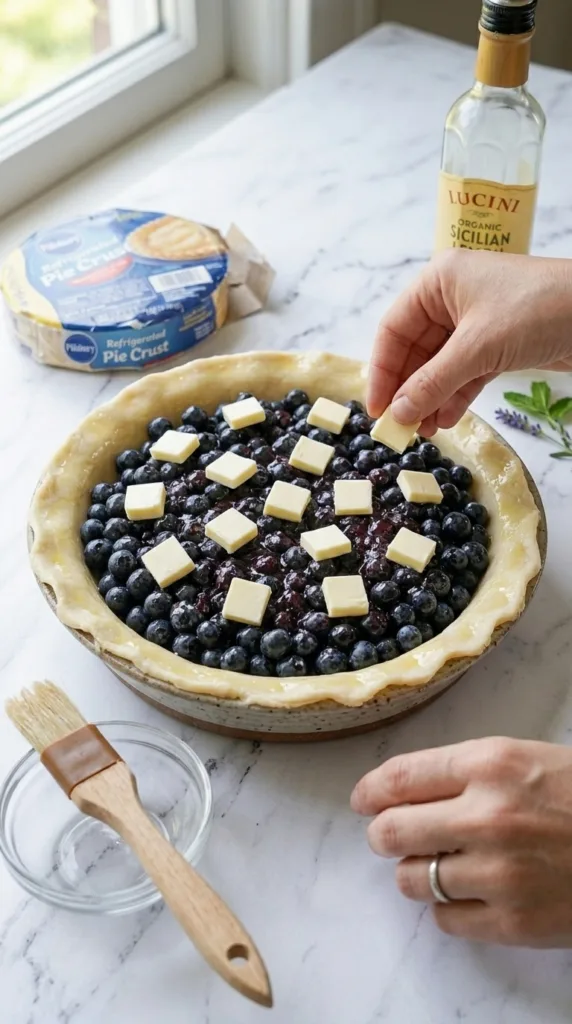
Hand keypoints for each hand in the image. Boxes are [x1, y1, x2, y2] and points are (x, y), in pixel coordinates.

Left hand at [351, 737, 571, 947]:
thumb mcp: (525, 758)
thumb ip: (464, 771)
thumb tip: (400, 788)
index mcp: (490, 765)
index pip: (398, 778)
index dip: (370, 791)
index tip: (363, 800)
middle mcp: (487, 817)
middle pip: (391, 831)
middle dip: (384, 833)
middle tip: (392, 835)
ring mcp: (500, 875)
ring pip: (412, 879)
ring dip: (416, 870)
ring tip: (438, 862)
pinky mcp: (515, 923)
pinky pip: (446, 919)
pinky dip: (448, 906)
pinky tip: (469, 891)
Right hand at [367, 249, 571, 435]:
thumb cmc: (537, 309)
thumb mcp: (477, 348)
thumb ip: (433, 382)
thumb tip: (398, 414)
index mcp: (438, 282)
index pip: (393, 330)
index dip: (382, 371)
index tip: (377, 409)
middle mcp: (452, 298)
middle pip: (415, 350)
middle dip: (408, 390)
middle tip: (399, 428)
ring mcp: (475, 322)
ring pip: (439, 366)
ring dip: (430, 398)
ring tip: (423, 431)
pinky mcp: (497, 343)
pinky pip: (464, 373)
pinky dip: (454, 396)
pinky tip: (446, 419)